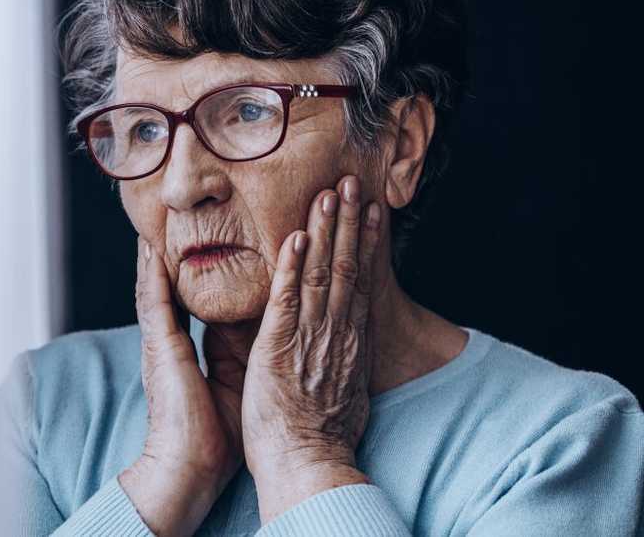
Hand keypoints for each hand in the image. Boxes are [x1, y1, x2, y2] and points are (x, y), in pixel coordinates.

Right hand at [117, 236, 242, 535]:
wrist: (190, 466)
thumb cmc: (216, 435)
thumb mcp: (234, 382)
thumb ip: (238, 354)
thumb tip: (260, 330)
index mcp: (189, 348)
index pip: (192, 299)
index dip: (196, 270)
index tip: (202, 241)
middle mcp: (171, 340)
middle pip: (171, 286)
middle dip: (170, 254)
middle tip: (173, 220)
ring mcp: (161, 342)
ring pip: (157, 286)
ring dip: (157, 254)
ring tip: (156, 223)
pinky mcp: (160, 348)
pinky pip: (155, 303)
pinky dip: (152, 275)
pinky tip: (151, 250)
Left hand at [242, 174, 382, 522]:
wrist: (308, 466)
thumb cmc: (321, 436)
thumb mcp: (346, 392)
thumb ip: (345, 361)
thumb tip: (349, 348)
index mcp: (350, 342)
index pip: (360, 282)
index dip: (364, 243)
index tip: (369, 210)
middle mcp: (337, 334)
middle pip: (346, 268)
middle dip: (349, 223)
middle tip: (352, 183)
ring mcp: (311, 339)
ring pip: (320, 275)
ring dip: (324, 232)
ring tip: (328, 194)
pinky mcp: (280, 348)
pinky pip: (287, 300)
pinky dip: (292, 267)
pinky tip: (295, 236)